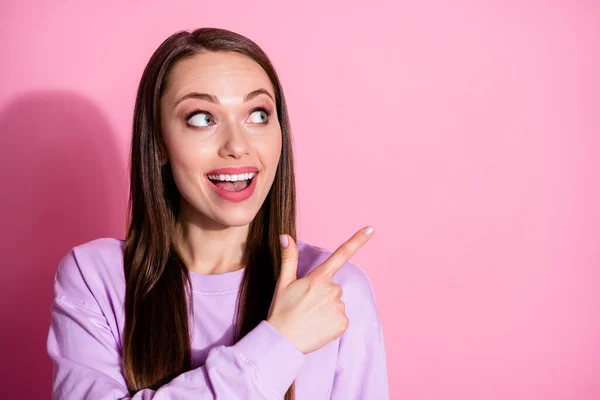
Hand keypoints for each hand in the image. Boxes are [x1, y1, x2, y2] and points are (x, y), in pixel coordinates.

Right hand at [266, 226, 374, 353]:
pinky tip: (318, 326)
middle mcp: (332, 290)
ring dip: (326, 308)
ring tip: (310, 317)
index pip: (341, 255)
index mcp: (319, 278)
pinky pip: (340, 318)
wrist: (282, 342)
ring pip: (337, 303)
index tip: (371, 229)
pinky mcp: (343, 324)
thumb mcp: (283, 282)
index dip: (357, 240)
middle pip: (333, 286)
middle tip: (305, 305)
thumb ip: (289, 258)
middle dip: (322, 293)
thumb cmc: (281, 311)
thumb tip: (285, 236)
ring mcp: (339, 307)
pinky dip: (331, 322)